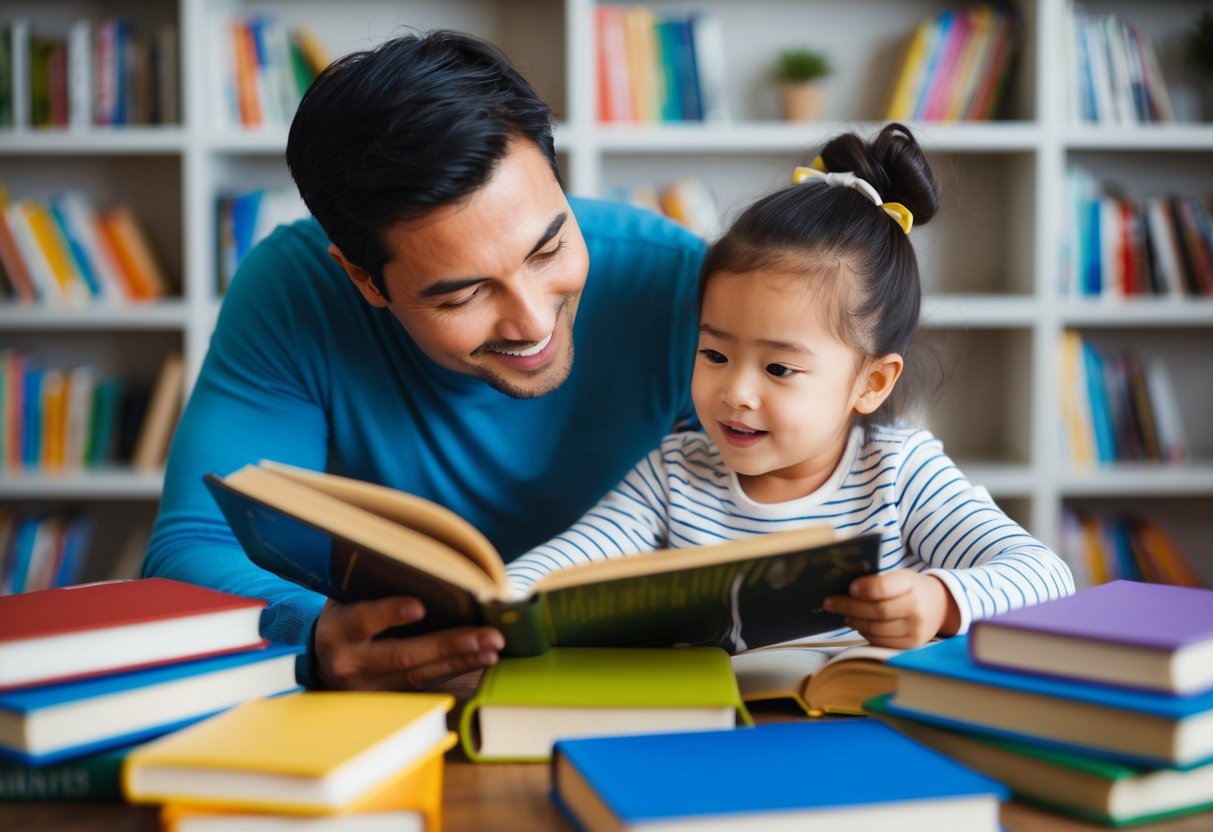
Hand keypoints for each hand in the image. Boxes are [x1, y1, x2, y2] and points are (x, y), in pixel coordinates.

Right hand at [312, 596, 504, 690]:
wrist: (324, 662)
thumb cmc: (345, 618)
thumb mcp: (346, 599)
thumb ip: (373, 588)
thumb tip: (422, 564)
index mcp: (339, 630)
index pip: (364, 620)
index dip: (390, 613)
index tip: (419, 606)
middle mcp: (354, 663)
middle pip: (403, 656)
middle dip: (448, 645)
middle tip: (485, 636)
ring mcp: (372, 687)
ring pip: (421, 674)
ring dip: (462, 660)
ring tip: (492, 647)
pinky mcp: (390, 698)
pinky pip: (428, 683)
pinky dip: (457, 669)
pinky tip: (482, 658)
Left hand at [823, 570, 959, 648]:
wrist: (938, 606)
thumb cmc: (910, 588)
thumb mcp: (900, 577)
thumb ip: (878, 581)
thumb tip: (844, 589)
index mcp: (911, 583)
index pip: (884, 587)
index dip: (865, 588)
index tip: (849, 588)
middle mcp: (916, 608)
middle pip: (877, 610)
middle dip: (849, 607)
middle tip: (830, 603)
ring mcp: (915, 629)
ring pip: (877, 628)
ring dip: (855, 621)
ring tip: (844, 615)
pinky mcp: (911, 644)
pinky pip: (881, 640)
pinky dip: (866, 633)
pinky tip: (858, 625)